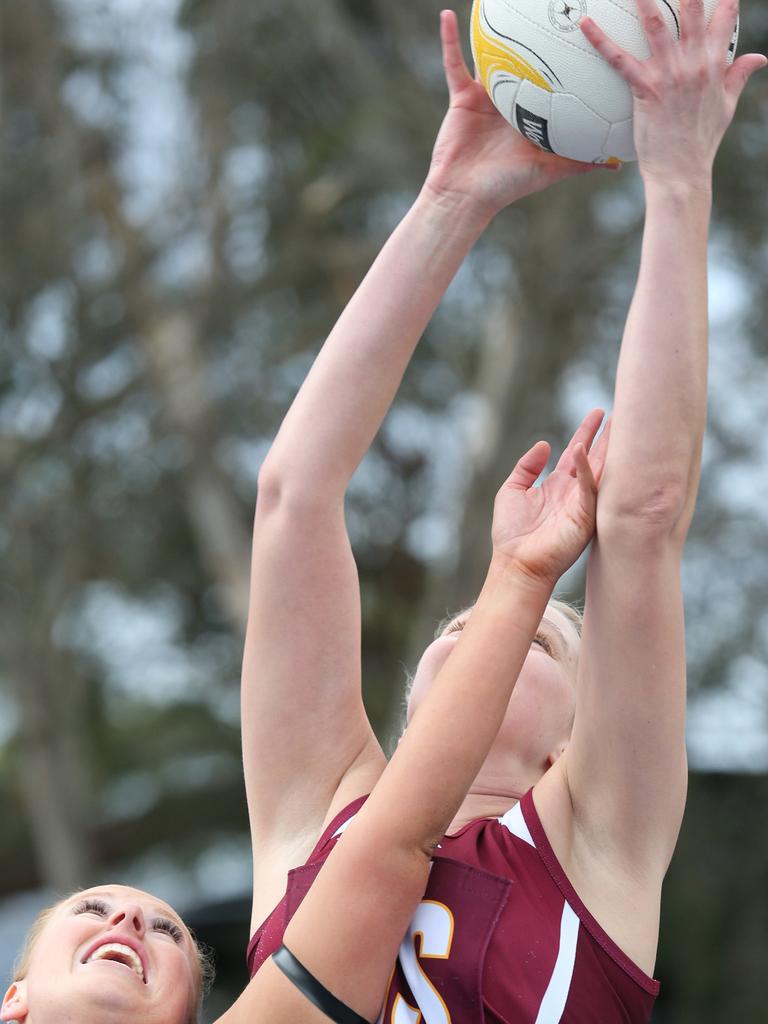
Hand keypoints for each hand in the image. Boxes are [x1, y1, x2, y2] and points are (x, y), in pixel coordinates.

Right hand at [424, 10, 607, 218]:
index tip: (584, 35)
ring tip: (503, 1)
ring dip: (493, 30)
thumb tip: (615, 165)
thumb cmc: (507, 186)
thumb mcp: (548, 169)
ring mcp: (485, 96)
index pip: (552, 80)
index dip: (566, 59)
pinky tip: (451, 15)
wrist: (466, 196)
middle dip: (536, 36)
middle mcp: (510, 100)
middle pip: (524, 61)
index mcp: (531, 114)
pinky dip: (449, 41)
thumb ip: (578, 162)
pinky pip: (454, 63)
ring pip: (490, 55)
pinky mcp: (461, 96)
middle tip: (553, 8)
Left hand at [491, 410, 609, 585]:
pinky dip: (586, 470)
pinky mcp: (583, 517)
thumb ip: (527, 466)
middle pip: (597, 457)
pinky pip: (588, 490)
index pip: (578, 453)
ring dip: (610, 449)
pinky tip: (582, 451)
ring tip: (622, 426)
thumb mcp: (512, 490)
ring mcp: (582, 505)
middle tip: (624, 413)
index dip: (587, 432)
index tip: (599, 413)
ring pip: (601, 471)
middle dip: (610, 436)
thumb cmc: (511, 533)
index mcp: (559, 486)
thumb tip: (545, 444)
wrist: (516, 564)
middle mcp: (575, 493)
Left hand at [580, 0, 766, 189]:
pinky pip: (619, 60)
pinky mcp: (646, 89)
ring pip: (655, 24)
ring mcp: (670, 74)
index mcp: (716, 63)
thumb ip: (739, 76)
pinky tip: (585, 24)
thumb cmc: (701, 141)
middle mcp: (695, 62)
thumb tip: (760, 58)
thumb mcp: (726, 106)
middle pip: (692, 8)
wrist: (682, 171)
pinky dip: (600, 40)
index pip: (726, 16)